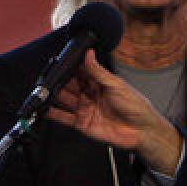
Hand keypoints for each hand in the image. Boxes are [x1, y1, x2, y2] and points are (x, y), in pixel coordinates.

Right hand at [48, 52, 182, 174]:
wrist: (142, 131)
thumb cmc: (136, 107)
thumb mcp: (117, 85)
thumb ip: (99, 71)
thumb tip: (89, 54)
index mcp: (99, 83)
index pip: (79, 72)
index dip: (69, 67)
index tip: (59, 62)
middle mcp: (90, 95)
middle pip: (69, 86)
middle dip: (59, 81)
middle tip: (49, 77)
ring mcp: (85, 109)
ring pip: (64, 100)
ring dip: (53, 95)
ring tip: (43, 91)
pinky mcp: (83, 123)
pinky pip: (64, 118)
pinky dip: (53, 114)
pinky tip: (45, 109)